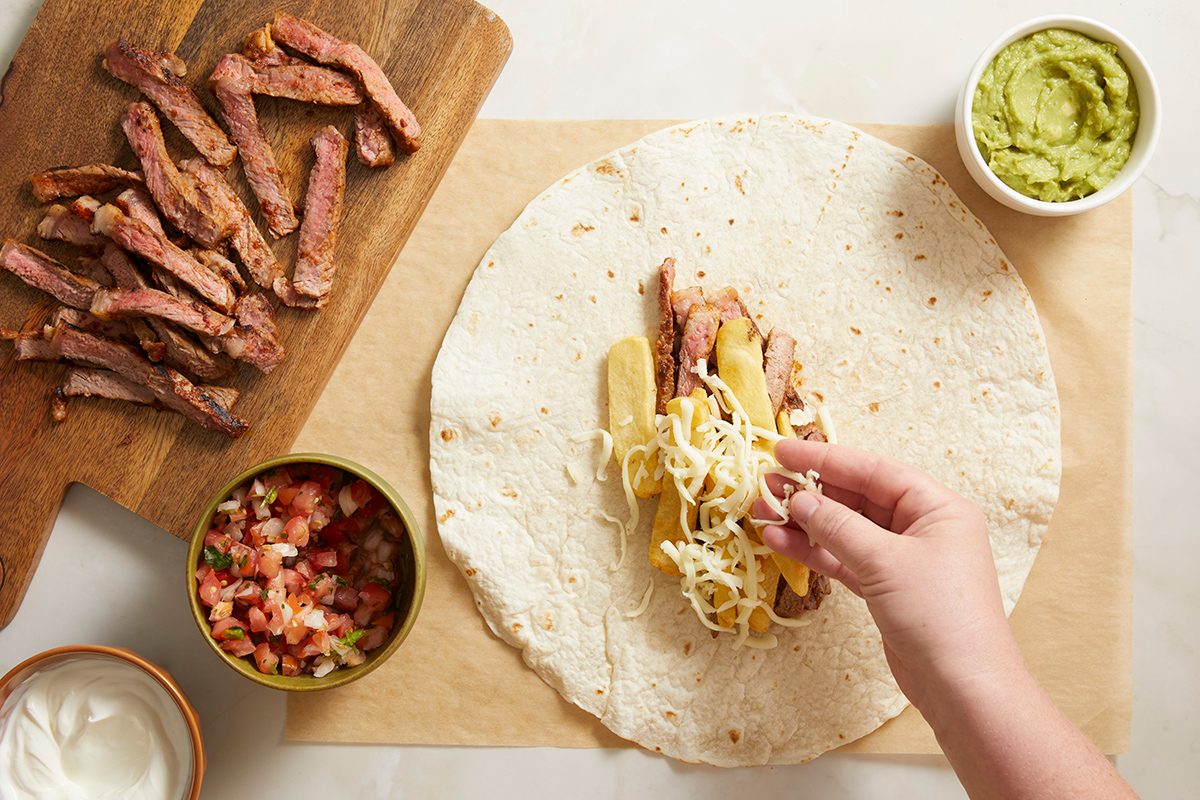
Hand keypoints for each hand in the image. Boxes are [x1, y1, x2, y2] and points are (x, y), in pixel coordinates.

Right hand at [753, 439, 1021, 709]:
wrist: (963, 688)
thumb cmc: (936, 614)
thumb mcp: (884, 562)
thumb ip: (837, 526)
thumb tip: (797, 499)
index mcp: (937, 507)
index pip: (873, 470)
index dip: (825, 459)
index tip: (782, 450)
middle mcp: (922, 527)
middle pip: (857, 497)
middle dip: (810, 492)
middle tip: (765, 486)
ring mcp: (903, 559)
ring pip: (845, 529)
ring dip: (805, 523)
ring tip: (761, 515)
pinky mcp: (886, 588)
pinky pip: (844, 558)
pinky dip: (814, 551)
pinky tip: (780, 543)